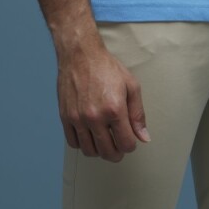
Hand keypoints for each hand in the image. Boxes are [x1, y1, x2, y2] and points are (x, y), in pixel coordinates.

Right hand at [56, 38, 150, 162]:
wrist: (80, 55)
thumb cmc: (106, 67)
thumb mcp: (131, 86)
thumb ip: (138, 114)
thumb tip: (143, 137)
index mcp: (114, 109)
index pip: (126, 144)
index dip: (131, 145)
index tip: (130, 140)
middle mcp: (95, 117)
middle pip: (107, 152)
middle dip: (117, 153)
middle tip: (118, 147)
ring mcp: (78, 118)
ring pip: (89, 151)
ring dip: (99, 151)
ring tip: (104, 141)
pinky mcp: (65, 117)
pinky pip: (73, 142)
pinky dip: (83, 144)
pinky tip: (89, 135)